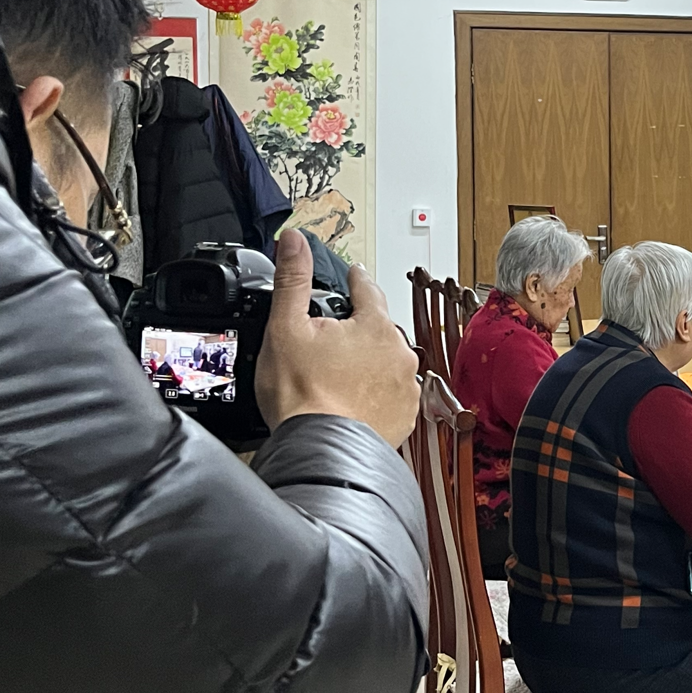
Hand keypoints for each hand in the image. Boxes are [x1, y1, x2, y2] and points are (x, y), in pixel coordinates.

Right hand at [257, 230, 420, 446]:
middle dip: (357, 328)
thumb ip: (292, 279)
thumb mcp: (285, 327)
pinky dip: (375, 392)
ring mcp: (405, 385)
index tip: (354, 275)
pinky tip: (352, 398)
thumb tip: (294, 241)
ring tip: (336, 374)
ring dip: (367, 361)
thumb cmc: (302, 396)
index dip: (355, 279)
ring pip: (386, 360)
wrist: (320, 451)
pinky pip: (391, 392)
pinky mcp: (405, 414)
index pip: (366, 287)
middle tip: (328, 341)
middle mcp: (399, 352)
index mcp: (375, 324)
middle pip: (377, 326)